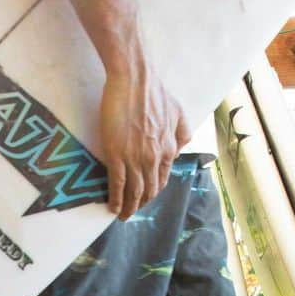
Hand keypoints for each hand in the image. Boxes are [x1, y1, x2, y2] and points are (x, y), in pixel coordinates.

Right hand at [100, 52, 189, 220]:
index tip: (147, 198)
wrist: (134, 81)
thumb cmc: (154, 92)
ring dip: (129, 207)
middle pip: (149, 190)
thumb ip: (181, 132)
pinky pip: (118, 184)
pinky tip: (112, 207)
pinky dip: (116, 199)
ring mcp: (135, 158)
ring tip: (123, 215)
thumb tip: (180, 149)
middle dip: (141, 204)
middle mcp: (154, 158)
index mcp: (168, 149)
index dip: (154, 192)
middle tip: (133, 212)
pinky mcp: (117, 155)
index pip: (162, 179)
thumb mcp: (178, 112)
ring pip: (134, 191)